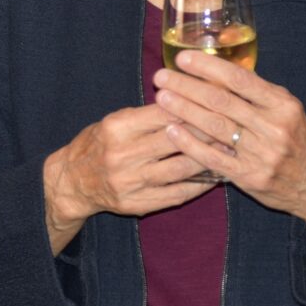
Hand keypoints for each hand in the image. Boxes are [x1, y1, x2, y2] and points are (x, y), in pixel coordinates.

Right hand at [42, 105, 215, 252]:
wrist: (73, 181)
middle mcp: (124, 155)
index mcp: (117, 129)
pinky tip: (215, 177)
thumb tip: (185, 104)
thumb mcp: (114, 121)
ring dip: (208, 159)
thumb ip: (146, 115)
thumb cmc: (97, 144)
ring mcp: (132, 182)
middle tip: (231, 123)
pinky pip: (177, 193)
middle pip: (175, 141)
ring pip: (181, 169)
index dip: (190, 106)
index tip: (214, 101)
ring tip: (229, 149)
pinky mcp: (139, 204)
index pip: (162, 114)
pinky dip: (199, 185)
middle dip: (206, 131)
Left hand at [153, 50, 305, 241]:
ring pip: (215, 127)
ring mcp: (262, 154)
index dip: (208, 67)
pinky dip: (190, 144)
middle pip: (222, 101)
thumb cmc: (302, 142)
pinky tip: (172, 132)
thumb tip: (222, 71)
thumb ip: (260, 94)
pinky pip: (214, 158)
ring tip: (162, 98)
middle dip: (187, 86)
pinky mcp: (251, 177)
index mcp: (283, 105)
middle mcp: (274, 128)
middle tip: (162, 76)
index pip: (240, 79)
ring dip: (184, 111)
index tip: (183, 57)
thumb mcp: (289, 111)